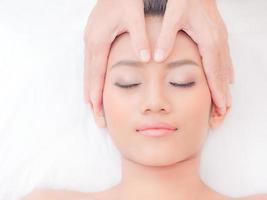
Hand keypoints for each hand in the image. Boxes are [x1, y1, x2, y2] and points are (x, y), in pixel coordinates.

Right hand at [83, 0, 150, 125]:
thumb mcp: (134, 13)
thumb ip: (139, 36)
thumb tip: (146, 59)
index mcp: (99, 40)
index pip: (97, 76)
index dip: (98, 96)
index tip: (99, 113)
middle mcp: (91, 42)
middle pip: (90, 78)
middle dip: (92, 99)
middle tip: (97, 117)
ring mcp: (91, 39)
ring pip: (89, 71)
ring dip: (91, 89)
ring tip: (94, 106)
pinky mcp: (96, 36)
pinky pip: (92, 62)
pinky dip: (93, 77)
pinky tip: (96, 83)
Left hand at [154, 0, 233, 113]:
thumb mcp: (173, 16)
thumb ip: (166, 37)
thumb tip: (158, 58)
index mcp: (208, 40)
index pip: (214, 73)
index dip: (218, 92)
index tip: (221, 108)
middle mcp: (218, 41)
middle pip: (222, 74)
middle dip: (224, 95)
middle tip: (223, 113)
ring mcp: (220, 38)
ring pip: (225, 68)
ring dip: (225, 86)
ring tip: (225, 102)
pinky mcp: (218, 35)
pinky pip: (224, 59)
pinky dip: (225, 73)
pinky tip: (225, 78)